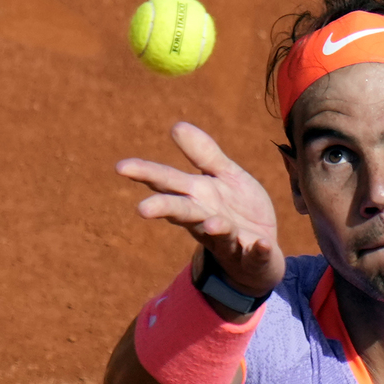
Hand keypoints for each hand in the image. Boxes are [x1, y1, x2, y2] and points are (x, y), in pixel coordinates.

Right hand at [116, 122, 285, 297]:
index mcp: (197, 197)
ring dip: (215, 229)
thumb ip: (204, 154)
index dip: (146, 174)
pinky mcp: (253, 257)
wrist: (262, 255)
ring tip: (213, 224)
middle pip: (182, 212)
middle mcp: (206, 221)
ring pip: (217, 235)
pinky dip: (258, 250)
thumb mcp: (225, 176)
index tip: (121, 166)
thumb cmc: (236, 211)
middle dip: (164, 209)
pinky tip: (261, 243)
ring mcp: (229, 241)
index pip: (168, 184)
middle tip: (142, 209)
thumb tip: (176, 125)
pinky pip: (255, 255)